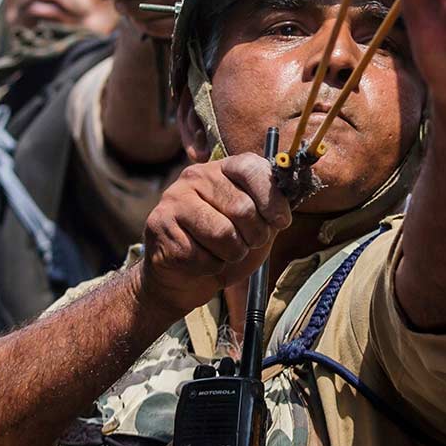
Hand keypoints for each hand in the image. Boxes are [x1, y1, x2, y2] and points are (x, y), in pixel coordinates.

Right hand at [137, 154, 290, 318]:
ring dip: (232, 254)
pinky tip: (200, 262)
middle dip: (254, 237)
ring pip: (223, 234)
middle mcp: (195, 177)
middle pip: (242, 208)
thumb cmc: (224, 248)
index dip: (272, 198)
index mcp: (221, 169)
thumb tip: (285, 206)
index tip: (281, 221)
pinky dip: (210, 267)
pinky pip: (201, 256)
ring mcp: (173, 200)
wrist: (182, 278)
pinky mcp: (159, 227)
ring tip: (224, 253)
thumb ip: (269, 212)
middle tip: (247, 245)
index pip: (250, 167)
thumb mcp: (255, 227)